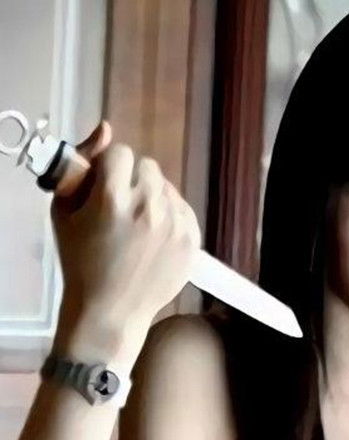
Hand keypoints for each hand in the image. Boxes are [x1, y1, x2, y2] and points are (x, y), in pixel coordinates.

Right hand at [51, 121, 200, 330]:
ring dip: (153, 198)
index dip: (109, 169)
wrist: (110, 311)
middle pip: (147, 166)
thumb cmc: (81, 262)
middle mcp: (147, 207)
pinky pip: (183, 208)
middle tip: (120, 210)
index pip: (120, 153)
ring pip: (167, 187)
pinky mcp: (192, 240)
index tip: (103, 188)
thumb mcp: (64, 212)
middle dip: (132, 181)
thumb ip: (82, 165)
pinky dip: (170, 216)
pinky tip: (153, 238)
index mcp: (111, 198)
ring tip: (136, 228)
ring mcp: (174, 225)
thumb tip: (106, 128)